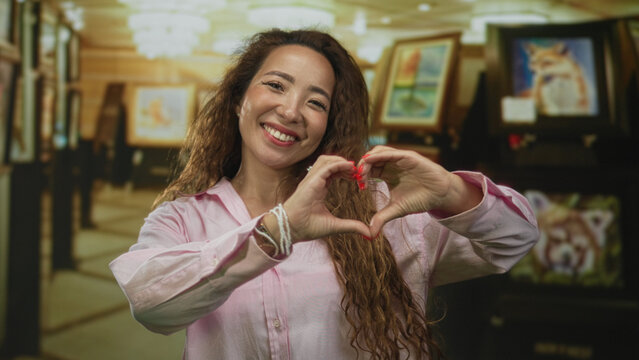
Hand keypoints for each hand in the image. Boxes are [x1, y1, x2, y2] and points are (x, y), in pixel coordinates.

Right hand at [278, 155, 370, 241]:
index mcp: (318, 188)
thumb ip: (351, 226)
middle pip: (329, 162)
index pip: (331, 172)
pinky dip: (338, 164)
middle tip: (358, 172)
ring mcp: (311, 180)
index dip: (344, 171)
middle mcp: (314, 181)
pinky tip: (350, 168)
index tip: (357, 177)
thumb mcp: (335, 225)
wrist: (292, 230)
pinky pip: (326, 166)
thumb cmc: (307, 227)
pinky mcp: (311, 181)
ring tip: (353, 168)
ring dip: (341, 161)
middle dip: (344, 164)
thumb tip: (368, 233)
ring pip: (326, 160)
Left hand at [357, 146, 481, 237]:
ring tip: (362, 171)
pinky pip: (391, 152)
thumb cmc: (419, 199)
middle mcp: (391, 164)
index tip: (358, 185)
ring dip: (368, 160)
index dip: (361, 175)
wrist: (440, 195)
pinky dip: (380, 155)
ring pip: (378, 152)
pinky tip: (371, 161)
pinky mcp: (408, 156)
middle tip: (357, 177)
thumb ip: (382, 218)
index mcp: (387, 174)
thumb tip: (369, 234)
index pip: (369, 170)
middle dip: (362, 167)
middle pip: (371, 159)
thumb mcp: (396, 209)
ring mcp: (399, 159)